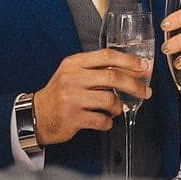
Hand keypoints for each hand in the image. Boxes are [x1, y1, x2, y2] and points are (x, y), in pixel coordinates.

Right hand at [32, 49, 150, 144]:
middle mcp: (72, 78)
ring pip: (109, 100)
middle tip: (144, 92)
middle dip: (134, 85)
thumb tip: (129, 70)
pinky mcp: (72, 117)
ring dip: (118, 107)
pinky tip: (104, 121)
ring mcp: (72, 98)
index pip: (106, 56)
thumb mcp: (72, 74)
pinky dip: (108, 122)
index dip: (128, 61)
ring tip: (115, 110)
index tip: (142, 67)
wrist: (35, 115)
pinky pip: (101, 120)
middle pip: (112, 77)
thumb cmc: (60, 94)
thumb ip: (95, 69)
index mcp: (74, 64)